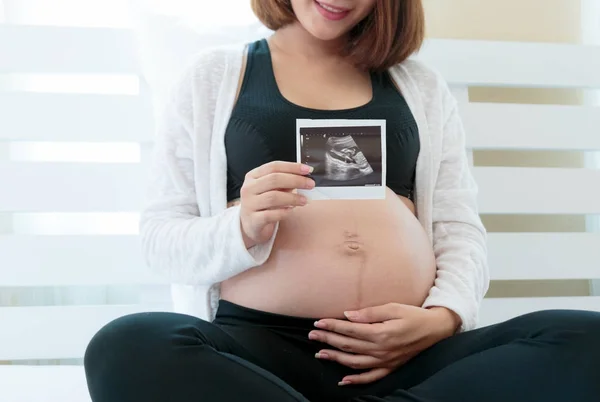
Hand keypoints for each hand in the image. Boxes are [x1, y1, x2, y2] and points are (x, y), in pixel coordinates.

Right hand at [240, 161, 314, 246]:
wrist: (251, 225)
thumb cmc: (264, 204)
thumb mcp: (272, 189)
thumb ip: (284, 182)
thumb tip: (304, 176)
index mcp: (253, 176)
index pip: (273, 167)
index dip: (292, 167)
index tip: (308, 170)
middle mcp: (248, 188)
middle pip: (274, 180)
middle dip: (295, 180)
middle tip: (310, 184)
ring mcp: (249, 204)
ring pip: (273, 197)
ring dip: (293, 198)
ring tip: (304, 200)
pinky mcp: (253, 220)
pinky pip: (271, 214)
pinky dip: (284, 212)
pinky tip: (291, 210)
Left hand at [308, 303, 460, 385]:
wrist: (435, 330)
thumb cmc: (413, 315)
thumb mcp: (393, 308)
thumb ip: (370, 313)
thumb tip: (348, 315)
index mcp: (380, 333)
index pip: (349, 329)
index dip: (332, 325)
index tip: (318, 322)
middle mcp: (380, 350)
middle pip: (348, 345)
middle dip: (328, 339)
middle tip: (312, 335)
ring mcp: (385, 361)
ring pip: (354, 362)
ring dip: (336, 358)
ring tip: (320, 354)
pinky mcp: (390, 368)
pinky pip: (370, 377)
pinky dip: (356, 381)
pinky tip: (343, 381)